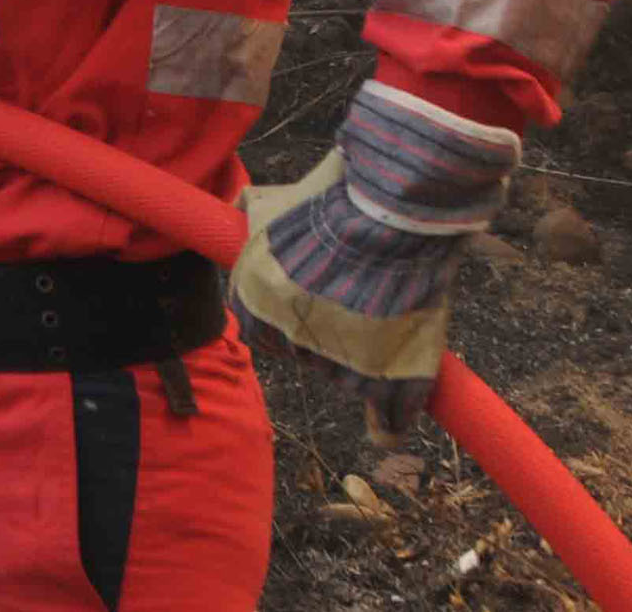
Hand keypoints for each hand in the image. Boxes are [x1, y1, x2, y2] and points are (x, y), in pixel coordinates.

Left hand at [231, 82, 515, 427]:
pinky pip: (388, 410)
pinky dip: (392, 420)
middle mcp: (291, 337)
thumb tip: (239, 213)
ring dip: (363, 366)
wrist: (385, 212)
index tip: (308, 314)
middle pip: (307, 354)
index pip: (262, 335)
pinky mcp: (388, 373)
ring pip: (348, 379)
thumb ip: (250, 214)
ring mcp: (342, 360)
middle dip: (327, 338)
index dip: (287, 325)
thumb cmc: (327, 203)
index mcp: (255, 302)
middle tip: (356, 308)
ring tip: (385, 326)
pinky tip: (389, 430)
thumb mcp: (268, 201)